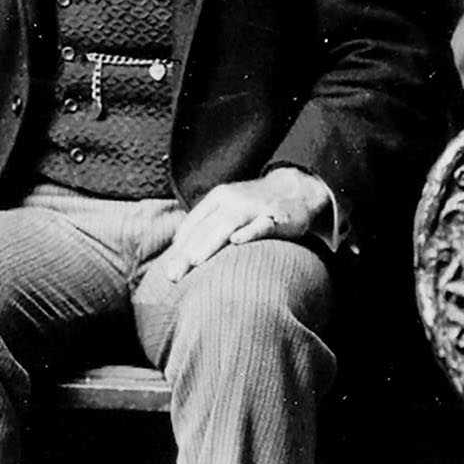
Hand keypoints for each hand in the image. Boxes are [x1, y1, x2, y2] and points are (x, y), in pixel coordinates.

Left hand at [146, 168, 330, 284]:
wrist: (297, 189)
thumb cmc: (256, 206)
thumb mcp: (227, 209)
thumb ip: (205, 226)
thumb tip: (178, 250)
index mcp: (218, 198)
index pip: (193, 224)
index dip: (179, 247)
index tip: (167, 271)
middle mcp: (232, 200)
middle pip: (206, 227)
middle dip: (187, 252)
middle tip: (173, 275)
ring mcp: (255, 207)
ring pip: (228, 223)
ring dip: (210, 242)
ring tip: (195, 262)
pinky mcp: (277, 215)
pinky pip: (262, 224)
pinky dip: (250, 231)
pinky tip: (237, 241)